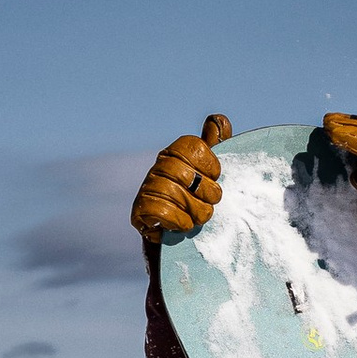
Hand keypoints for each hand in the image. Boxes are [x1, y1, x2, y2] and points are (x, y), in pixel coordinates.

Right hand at [130, 114, 232, 242]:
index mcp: (176, 153)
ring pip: (178, 195)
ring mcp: (147, 188)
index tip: (214, 178)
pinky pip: (163, 212)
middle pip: (188, 174)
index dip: (211, 166)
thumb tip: (218, 119)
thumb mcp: (211, 171)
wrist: (178, 238)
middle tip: (209, 203)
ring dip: (196, 213)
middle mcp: (159, 166)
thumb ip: (217, 145)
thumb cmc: (198, 201)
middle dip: (207, 194)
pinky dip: (179, 222)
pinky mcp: (139, 211)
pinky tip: (181, 225)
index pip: (194, 147)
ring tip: (196, 217)